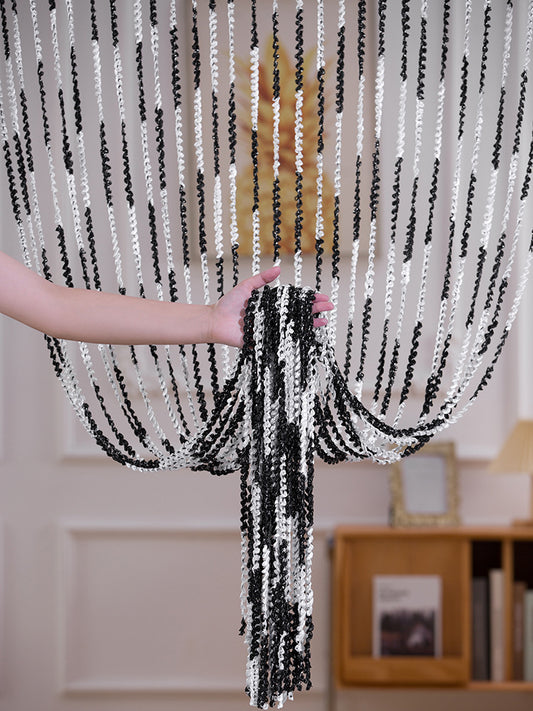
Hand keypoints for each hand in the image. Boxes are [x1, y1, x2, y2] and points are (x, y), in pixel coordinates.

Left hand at [209, 266, 333, 347]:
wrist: (215, 321)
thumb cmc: (229, 304)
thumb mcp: (247, 287)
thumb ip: (262, 279)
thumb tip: (279, 268)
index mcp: (271, 305)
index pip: (294, 301)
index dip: (308, 300)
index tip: (322, 297)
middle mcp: (273, 317)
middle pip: (298, 314)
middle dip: (314, 311)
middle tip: (328, 308)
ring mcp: (271, 330)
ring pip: (294, 327)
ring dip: (309, 325)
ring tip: (323, 322)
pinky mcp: (265, 342)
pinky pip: (282, 341)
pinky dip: (294, 339)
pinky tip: (307, 336)